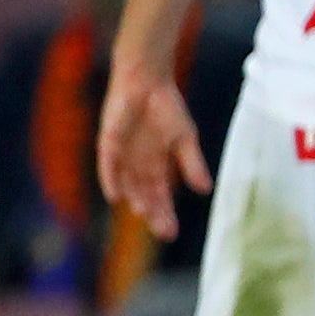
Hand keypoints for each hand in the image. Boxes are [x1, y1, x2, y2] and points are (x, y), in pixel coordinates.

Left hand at [97, 65, 210, 241]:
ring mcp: (122, 155)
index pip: (160, 196)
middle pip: (145, 195)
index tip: (171, 233)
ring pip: (128, 184)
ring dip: (135, 200)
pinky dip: (111, 180)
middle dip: (154, 214)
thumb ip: (192, 164)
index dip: (165, 214)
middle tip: (162, 233)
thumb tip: (206, 191)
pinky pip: (108, 165)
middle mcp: (137, 165)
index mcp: (155, 165)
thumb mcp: (185, 139)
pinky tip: (115, 196)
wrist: (148, 81)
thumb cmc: (166, 108)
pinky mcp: (108, 142)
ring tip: (144, 215)